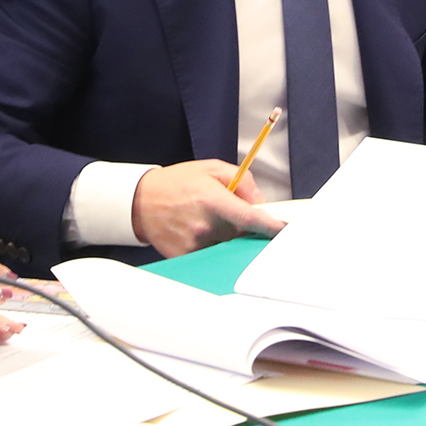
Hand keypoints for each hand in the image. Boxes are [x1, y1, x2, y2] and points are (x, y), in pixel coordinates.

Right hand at [131, 160, 286, 257]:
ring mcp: (195, 244)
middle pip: (242, 233)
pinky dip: (212, 242)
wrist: (141, 201)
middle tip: (234, 213)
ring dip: (228, 233)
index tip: (284, 229)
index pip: (250, 219)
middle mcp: (204, 225)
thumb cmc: (176, 183)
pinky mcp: (187, 256)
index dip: (271, 226)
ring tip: (208, 217)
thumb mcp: (211, 168)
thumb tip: (260, 201)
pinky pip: (211, 252)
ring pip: (228, 244)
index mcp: (212, 200)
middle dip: (246, 225)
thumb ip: (241, 180)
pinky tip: (197, 228)